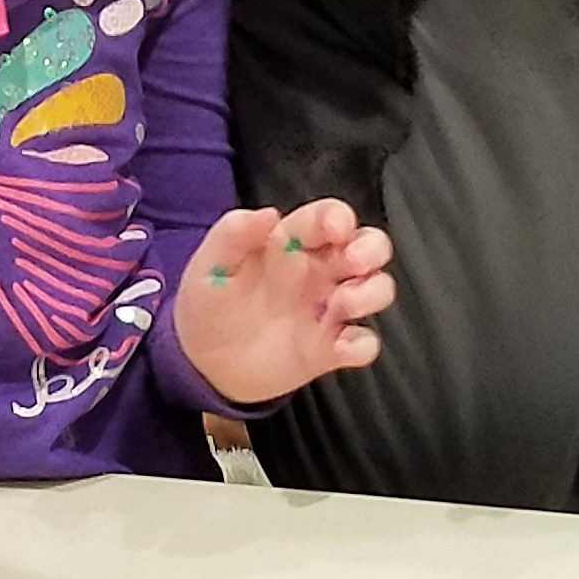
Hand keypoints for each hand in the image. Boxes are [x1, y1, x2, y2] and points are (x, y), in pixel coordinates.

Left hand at [173, 199, 395, 406]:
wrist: (201, 364)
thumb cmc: (209, 304)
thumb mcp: (209, 267)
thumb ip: (233, 235)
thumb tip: (268, 214)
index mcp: (291, 243)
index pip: (326, 218)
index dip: (338, 217)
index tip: (337, 228)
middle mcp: (318, 272)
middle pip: (368, 246)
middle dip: (371, 249)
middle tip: (353, 263)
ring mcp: (327, 310)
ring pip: (376, 289)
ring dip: (371, 293)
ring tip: (342, 306)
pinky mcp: (329, 349)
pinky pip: (363, 343)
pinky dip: (362, 344)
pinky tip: (340, 349)